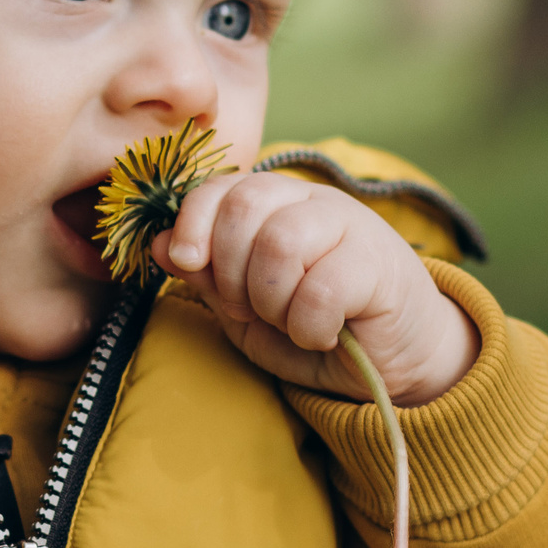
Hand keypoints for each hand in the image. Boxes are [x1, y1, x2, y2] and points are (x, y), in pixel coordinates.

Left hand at [150, 173, 478, 406]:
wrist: (390, 360)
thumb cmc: (311, 326)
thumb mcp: (243, 307)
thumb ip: (204, 274)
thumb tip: (157, 244)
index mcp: (273, 203)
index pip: (219, 187)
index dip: (192, 222)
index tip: (186, 262)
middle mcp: (311, 202)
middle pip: (245, 207)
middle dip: (229, 271)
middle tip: (250, 309)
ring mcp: (351, 225)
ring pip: (281, 242)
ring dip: (270, 300)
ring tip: (287, 322)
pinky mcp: (380, 263)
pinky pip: (322, 289)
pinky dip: (308, 325)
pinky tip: (320, 335)